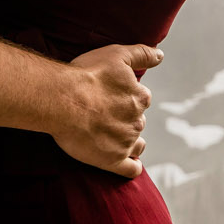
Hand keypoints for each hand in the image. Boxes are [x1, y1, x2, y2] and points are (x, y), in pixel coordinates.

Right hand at [54, 43, 161, 178]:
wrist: (63, 101)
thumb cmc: (87, 75)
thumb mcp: (117, 55)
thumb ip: (142, 54)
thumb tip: (160, 55)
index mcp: (140, 97)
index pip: (141, 98)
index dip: (126, 96)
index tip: (111, 95)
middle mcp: (137, 121)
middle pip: (137, 121)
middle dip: (126, 118)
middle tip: (106, 114)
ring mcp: (126, 143)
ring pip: (136, 143)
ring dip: (128, 140)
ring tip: (112, 137)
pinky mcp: (112, 161)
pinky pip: (131, 169)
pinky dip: (132, 167)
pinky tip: (129, 164)